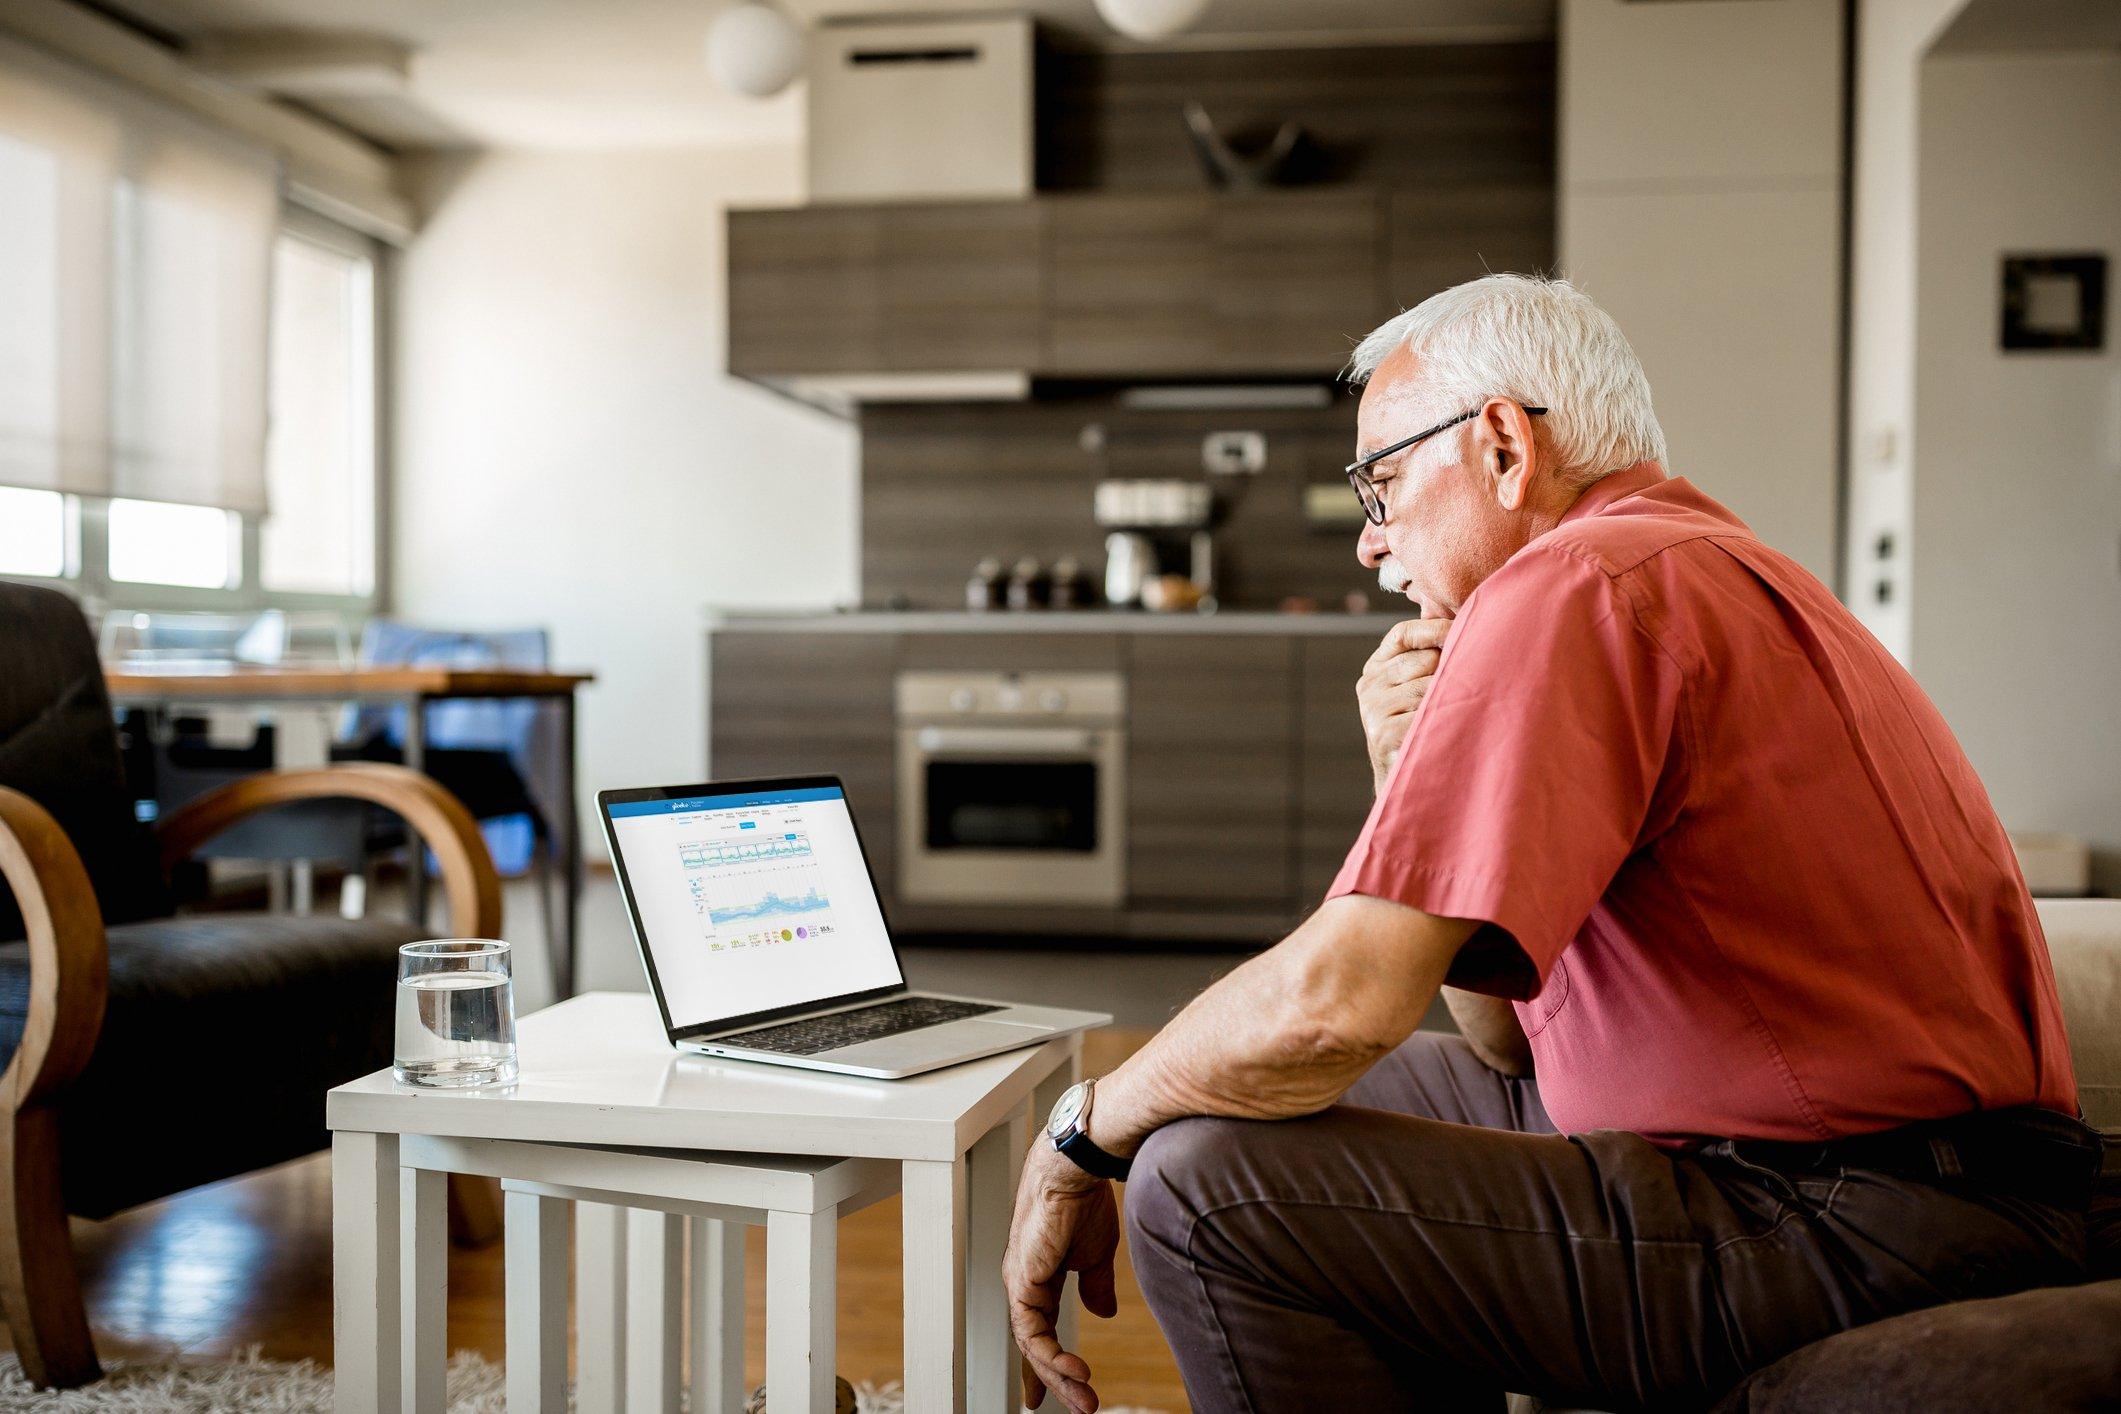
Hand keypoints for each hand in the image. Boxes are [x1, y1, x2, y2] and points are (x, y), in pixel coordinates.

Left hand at [1004, 1140, 1120, 1411]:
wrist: (1077, 1172)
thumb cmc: (1085, 1202)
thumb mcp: (1096, 1255)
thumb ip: (1095, 1286)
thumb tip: (1103, 1312)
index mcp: (1040, 1275)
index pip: (1040, 1328)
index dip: (1047, 1361)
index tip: (1054, 1390)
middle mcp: (1025, 1282)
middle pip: (1034, 1343)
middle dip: (1052, 1379)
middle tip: (1076, 1407)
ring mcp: (1020, 1284)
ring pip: (1034, 1345)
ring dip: (1060, 1375)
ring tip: (1085, 1399)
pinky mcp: (1022, 1282)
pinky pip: (1033, 1333)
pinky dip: (1053, 1356)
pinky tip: (1075, 1371)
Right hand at [1358, 618, 1450, 789]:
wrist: (1408, 781)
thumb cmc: (1423, 728)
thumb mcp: (1418, 690)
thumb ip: (1428, 659)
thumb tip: (1469, 623)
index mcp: (1375, 670)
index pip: (1403, 633)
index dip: (1435, 629)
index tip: (1465, 630)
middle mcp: (1368, 686)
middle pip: (1422, 659)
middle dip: (1448, 671)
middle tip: (1461, 691)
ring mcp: (1373, 710)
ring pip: (1430, 685)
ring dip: (1449, 699)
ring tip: (1454, 715)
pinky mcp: (1384, 733)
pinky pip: (1429, 712)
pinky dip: (1445, 719)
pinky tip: (1446, 730)